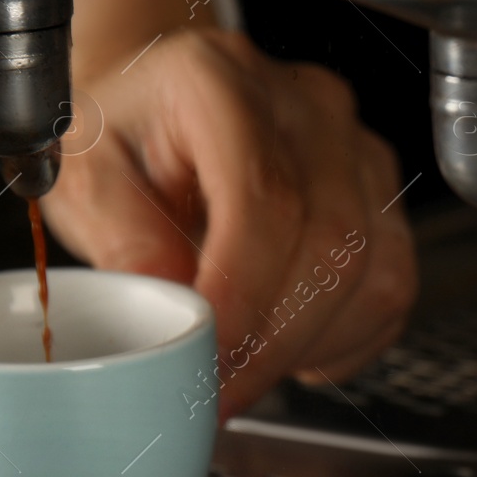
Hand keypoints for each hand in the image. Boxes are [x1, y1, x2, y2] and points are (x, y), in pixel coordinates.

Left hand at [44, 29, 417, 419]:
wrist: (158, 105)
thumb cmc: (123, 137)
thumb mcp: (83, 180)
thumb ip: (121, 243)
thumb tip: (172, 318)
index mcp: (220, 82)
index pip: (265, 200)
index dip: (244, 297)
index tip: (208, 361)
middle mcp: (307, 107)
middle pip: (333, 243)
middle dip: (278, 341)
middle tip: (221, 393)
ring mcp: (358, 149)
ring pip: (375, 272)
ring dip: (313, 344)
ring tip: (249, 368)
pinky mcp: (384, 193)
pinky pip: (394, 285)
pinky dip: (346, 338)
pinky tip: (291, 343)